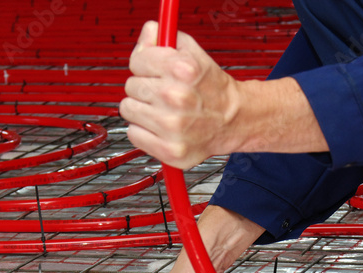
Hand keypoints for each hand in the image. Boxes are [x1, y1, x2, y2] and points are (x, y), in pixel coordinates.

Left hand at [121, 21, 239, 168]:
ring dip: (141, 109)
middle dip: (145, 87)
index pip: (136, 61)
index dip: (145, 64)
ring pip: (128, 109)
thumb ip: (165, 37)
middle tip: (163, 93)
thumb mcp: (193, 53)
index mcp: (182, 70)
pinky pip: (133, 134)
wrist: (234, 120)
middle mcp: (176, 97)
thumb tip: (147, 33)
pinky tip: (160, 127)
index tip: (156, 71)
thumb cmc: (212, 88)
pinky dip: (143, 131)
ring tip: (161, 110)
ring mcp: (172, 126)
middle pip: (131, 85)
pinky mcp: (169, 150)